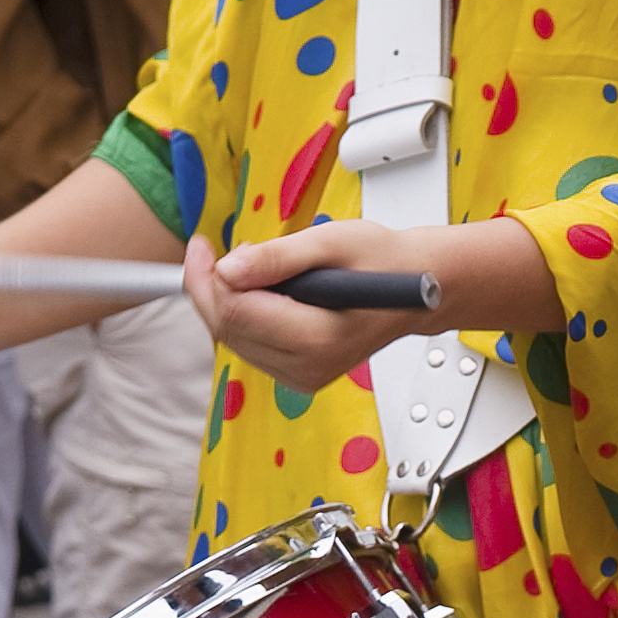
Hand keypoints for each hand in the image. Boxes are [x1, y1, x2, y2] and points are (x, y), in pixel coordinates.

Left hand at [193, 222, 437, 391]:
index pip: (235, 313)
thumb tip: (227, 270)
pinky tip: (260, 293)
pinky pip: (251, 347)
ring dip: (228, 302)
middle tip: (214, 252)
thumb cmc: (382, 260)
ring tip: (251, 268)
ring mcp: (304, 376)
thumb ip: (277, 257)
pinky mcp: (301, 376)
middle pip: (228, 330)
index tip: (202, 246)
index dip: (208, 278)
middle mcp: (308, 365)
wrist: (416, 289)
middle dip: (212, 288)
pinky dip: (244, 317)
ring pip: (235, 340)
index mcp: (317, 336)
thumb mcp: (329, 241)